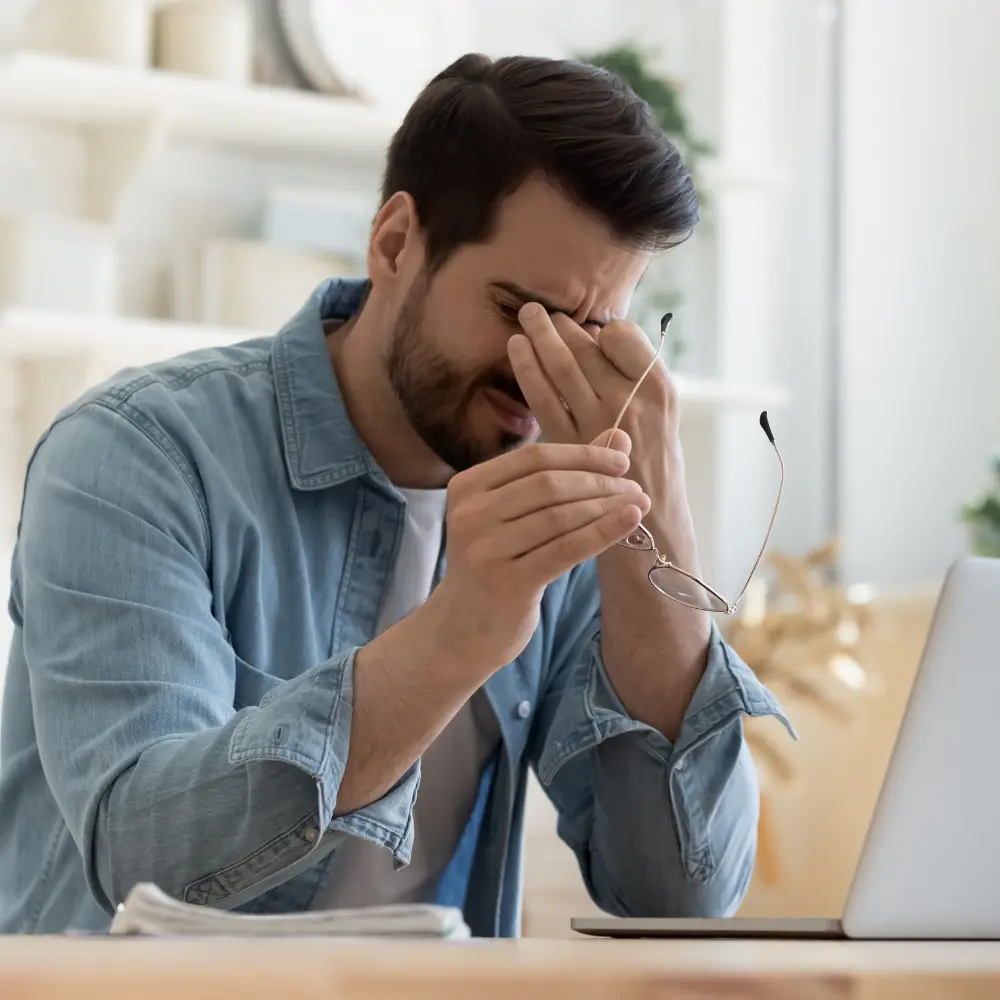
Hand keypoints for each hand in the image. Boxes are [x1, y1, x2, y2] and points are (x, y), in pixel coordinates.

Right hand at [426, 442, 651, 670]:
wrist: (463, 629)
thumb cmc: (497, 563)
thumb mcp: (516, 515)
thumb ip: (561, 474)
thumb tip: (618, 438)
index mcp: (467, 486)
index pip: (533, 457)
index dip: (582, 455)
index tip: (620, 461)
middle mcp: (470, 514)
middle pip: (548, 484)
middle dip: (599, 482)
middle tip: (634, 487)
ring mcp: (485, 549)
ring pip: (560, 516)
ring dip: (606, 507)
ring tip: (638, 505)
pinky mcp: (507, 582)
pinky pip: (566, 549)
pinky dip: (603, 531)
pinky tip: (629, 522)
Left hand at [507, 302, 677, 461]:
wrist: (651, 522)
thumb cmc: (654, 464)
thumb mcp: (663, 416)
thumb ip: (635, 379)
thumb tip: (596, 336)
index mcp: (660, 389)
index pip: (622, 336)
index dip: (601, 330)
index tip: (589, 330)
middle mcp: (631, 401)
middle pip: (586, 348)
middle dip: (559, 325)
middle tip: (538, 310)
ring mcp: (598, 422)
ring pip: (561, 366)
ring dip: (539, 337)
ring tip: (526, 317)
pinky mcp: (569, 443)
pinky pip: (542, 397)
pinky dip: (527, 369)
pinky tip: (516, 350)